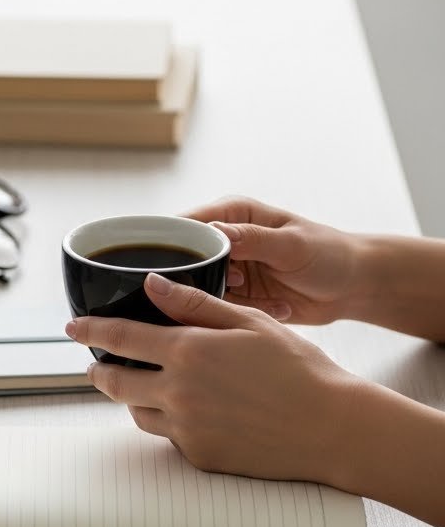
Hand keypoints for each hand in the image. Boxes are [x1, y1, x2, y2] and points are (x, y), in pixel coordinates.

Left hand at [67, 274, 355, 482]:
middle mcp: (179, 393)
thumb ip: (195, 305)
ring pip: (137, 412)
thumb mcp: (248, 322)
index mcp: (188, 352)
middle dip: (99, 369)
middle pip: (115, 381)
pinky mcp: (199, 456)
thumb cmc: (298, 369)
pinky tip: (189, 410)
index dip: (91, 330)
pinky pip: (168, 436)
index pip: (121, 337)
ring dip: (133, 396)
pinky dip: (168, 420)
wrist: (331, 426)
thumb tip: (152, 285)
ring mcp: (187, 429)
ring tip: (145, 383)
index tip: (72, 326)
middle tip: (95, 363)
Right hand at [188, 196, 359, 324]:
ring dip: (234, 300)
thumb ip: (253, 239)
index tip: (184, 267)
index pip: (185, 224)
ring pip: (203, 290)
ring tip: (270, 297)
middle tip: (243, 283)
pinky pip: (225, 309)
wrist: (353, 286)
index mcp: (233, 213)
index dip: (174, 245)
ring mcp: (231, 269)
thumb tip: (216, 232)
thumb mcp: (292, 245)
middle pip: (187, 261)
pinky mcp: (239, 296)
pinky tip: (283, 306)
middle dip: (208, 279)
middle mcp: (225, 240)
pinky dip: (251, 312)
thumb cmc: (329, 253)